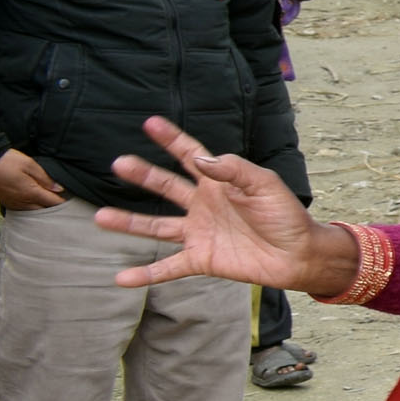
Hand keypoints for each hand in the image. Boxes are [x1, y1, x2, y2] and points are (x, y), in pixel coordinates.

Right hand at [0, 150, 63, 211]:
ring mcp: (13, 204)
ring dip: (43, 210)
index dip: (64, 202)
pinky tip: (36, 204)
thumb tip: (59, 189)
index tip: (74, 200)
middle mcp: (22, 202)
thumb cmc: (7, 161)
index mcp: (31, 193)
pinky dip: (32, 209)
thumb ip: (45, 178)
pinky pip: (23, 211)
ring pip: (34, 212)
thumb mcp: (30, 165)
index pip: (53, 202)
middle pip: (44, 211)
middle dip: (55, 208)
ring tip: (53, 204)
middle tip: (66, 204)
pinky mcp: (6, 203)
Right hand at [93, 117, 355, 293]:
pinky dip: (145, 274)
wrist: (299, 254)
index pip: (190, 156)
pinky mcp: (201, 259)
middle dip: (143, 174)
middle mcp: (203, 205)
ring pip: (156, 227)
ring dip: (128, 223)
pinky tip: (121, 277)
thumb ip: (234, 169)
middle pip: (166, 186)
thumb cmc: (285, 215)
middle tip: (119, 163)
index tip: (150, 123)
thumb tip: (200, 158)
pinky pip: (168, 267)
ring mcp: (199, 232)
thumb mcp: (264, 185)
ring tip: (100, 217)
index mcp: (219, 182)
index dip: (172, 140)